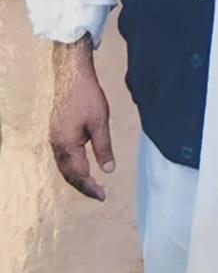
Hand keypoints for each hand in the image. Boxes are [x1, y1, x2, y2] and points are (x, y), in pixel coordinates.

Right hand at [49, 36, 114, 200]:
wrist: (71, 77)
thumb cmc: (88, 97)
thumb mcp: (100, 122)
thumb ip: (103, 147)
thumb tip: (108, 170)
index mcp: (67, 145)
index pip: (79, 174)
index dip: (91, 187)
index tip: (103, 196)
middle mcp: (57, 145)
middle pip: (68, 174)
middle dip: (83, 186)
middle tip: (99, 194)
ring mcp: (54, 139)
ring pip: (64, 166)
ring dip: (77, 177)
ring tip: (92, 184)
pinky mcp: (56, 132)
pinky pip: (63, 157)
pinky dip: (72, 166)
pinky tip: (82, 166)